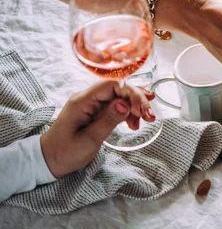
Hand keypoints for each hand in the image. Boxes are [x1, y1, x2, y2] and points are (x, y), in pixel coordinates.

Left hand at [40, 81, 154, 177]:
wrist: (49, 160)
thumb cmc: (65, 153)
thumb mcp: (88, 140)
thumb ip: (107, 120)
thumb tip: (125, 103)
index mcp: (82, 101)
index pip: (111, 85)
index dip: (130, 93)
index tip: (141, 110)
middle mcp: (88, 98)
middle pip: (119, 89)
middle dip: (137, 100)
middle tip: (150, 116)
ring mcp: (92, 104)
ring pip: (120, 96)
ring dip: (136, 106)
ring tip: (148, 118)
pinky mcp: (96, 111)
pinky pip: (116, 105)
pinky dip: (129, 111)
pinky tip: (138, 119)